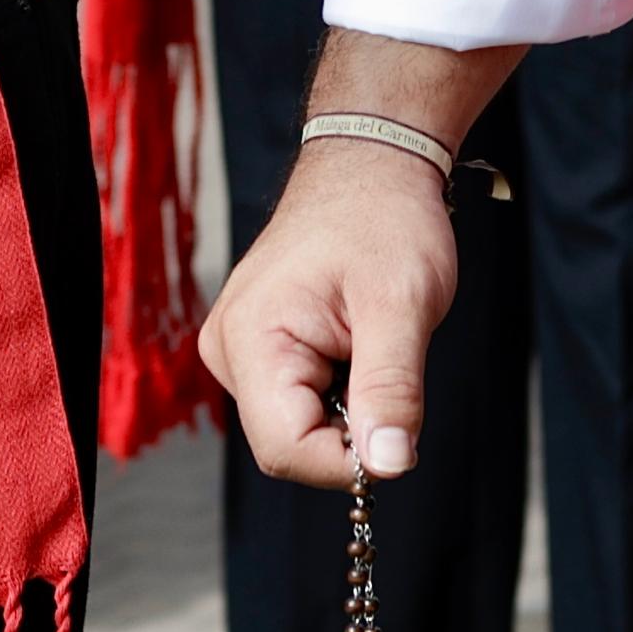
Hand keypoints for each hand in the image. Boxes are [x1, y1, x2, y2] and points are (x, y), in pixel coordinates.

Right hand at [200, 141, 459, 488]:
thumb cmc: (384, 219)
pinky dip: (339, 394)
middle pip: (288, 446)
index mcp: (251, 339)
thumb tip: (387, 465)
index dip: (347, 461)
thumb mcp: (403, 307)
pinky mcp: (256, 354)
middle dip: (349, 432)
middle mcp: (228, 352)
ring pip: (296, 430)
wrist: (370, 166)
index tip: (398, 434)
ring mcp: (238, 353)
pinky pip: (299, 405)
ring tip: (368, 344)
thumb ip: (392, 392)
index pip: (286, 450)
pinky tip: (354, 345)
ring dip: (347, 410)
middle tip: (387, 368)